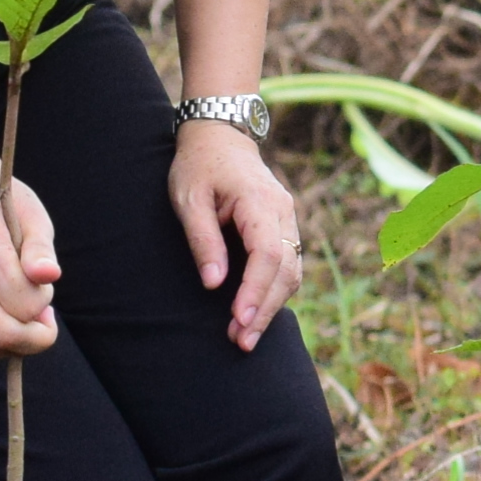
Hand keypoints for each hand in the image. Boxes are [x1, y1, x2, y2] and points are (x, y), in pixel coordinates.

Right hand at [0, 164, 59, 360]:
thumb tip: (50, 277)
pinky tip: (4, 318)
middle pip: (2, 337)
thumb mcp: (33, 215)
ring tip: (23, 320)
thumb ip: (41, 250)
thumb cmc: (2, 201)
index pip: (24, 306)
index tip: (45, 288)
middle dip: (35, 338)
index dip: (44, 305)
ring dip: (11, 345)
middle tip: (44, 318)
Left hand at [173, 118, 301, 348]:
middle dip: (265, 309)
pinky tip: (255, 311)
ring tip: (244, 335)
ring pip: (292, 271)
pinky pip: (287, 265)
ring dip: (272, 305)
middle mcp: (283, 213)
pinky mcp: (282, 229)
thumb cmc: (198, 167)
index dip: (256, 290)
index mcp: (259, 203)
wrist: (221, 138)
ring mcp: (287, 220)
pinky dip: (274, 291)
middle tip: (240, 341)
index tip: (238, 319)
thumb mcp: (189, 199)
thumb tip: (214, 284)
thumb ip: (203, 240)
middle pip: (286, 269)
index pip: (267, 254)